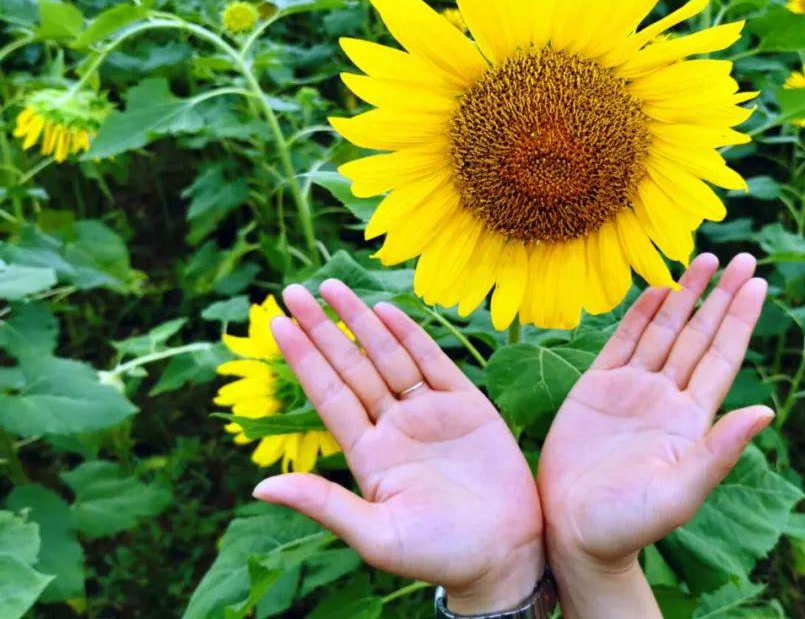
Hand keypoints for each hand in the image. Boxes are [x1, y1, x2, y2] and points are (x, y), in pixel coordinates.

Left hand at [252, 280, 544, 613]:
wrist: (505, 554)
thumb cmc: (439, 555)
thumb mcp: (376, 535)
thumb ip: (323, 504)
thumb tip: (259, 488)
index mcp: (368, 455)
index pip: (328, 395)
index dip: (303, 360)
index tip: (277, 326)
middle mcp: (393, 427)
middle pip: (351, 367)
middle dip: (323, 329)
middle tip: (292, 292)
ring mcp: (429, 414)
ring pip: (387, 357)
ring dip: (360, 321)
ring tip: (331, 288)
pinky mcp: (468, 406)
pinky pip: (433, 363)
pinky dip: (411, 336)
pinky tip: (386, 311)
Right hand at [538, 253, 771, 615]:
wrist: (573, 533)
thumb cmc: (629, 524)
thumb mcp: (680, 493)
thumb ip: (720, 452)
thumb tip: (766, 411)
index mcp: (690, 419)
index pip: (722, 356)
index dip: (740, 319)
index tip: (757, 282)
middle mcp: (666, 397)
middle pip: (700, 335)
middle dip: (720, 296)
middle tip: (741, 257)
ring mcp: (632, 390)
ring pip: (664, 331)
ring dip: (685, 296)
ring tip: (705, 259)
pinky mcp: (596, 389)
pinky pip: (623, 342)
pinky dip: (640, 314)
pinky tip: (657, 289)